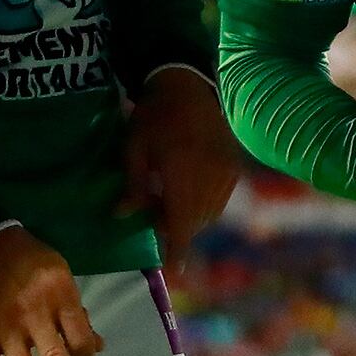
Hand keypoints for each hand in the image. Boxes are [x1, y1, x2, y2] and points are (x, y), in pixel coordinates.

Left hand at [117, 67, 243, 267]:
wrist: (188, 86)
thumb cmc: (154, 116)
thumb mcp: (134, 148)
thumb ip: (133, 185)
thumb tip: (122, 216)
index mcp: (182, 175)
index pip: (182, 223)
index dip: (177, 249)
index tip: (172, 269)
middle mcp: (209, 179)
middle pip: (196, 222)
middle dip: (177, 228)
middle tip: (156, 215)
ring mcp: (225, 174)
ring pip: (210, 213)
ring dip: (192, 218)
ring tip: (171, 202)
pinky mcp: (233, 167)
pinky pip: (221, 199)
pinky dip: (205, 205)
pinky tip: (190, 193)